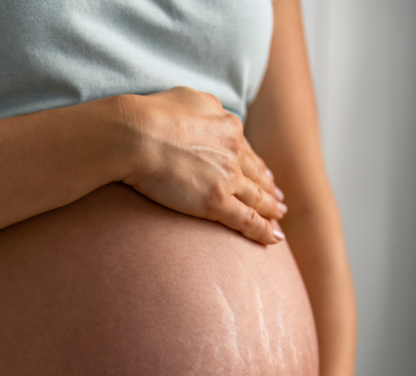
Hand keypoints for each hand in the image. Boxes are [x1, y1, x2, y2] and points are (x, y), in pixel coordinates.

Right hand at [120, 87, 287, 244]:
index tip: (264, 175)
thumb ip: (207, 108)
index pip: (246, 152)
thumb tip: (212, 115)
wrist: (137, 135)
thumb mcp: (189, 98)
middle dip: (269, 188)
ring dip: (270, 209)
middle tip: (278, 200)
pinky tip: (273, 237)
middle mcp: (234, 152)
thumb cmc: (152, 115)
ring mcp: (227, 178)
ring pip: (256, 198)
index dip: (257, 166)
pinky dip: (262, 230)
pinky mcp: (215, 202)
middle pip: (256, 175)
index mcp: (228, 127)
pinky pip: (246, 219)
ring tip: (277, 218)